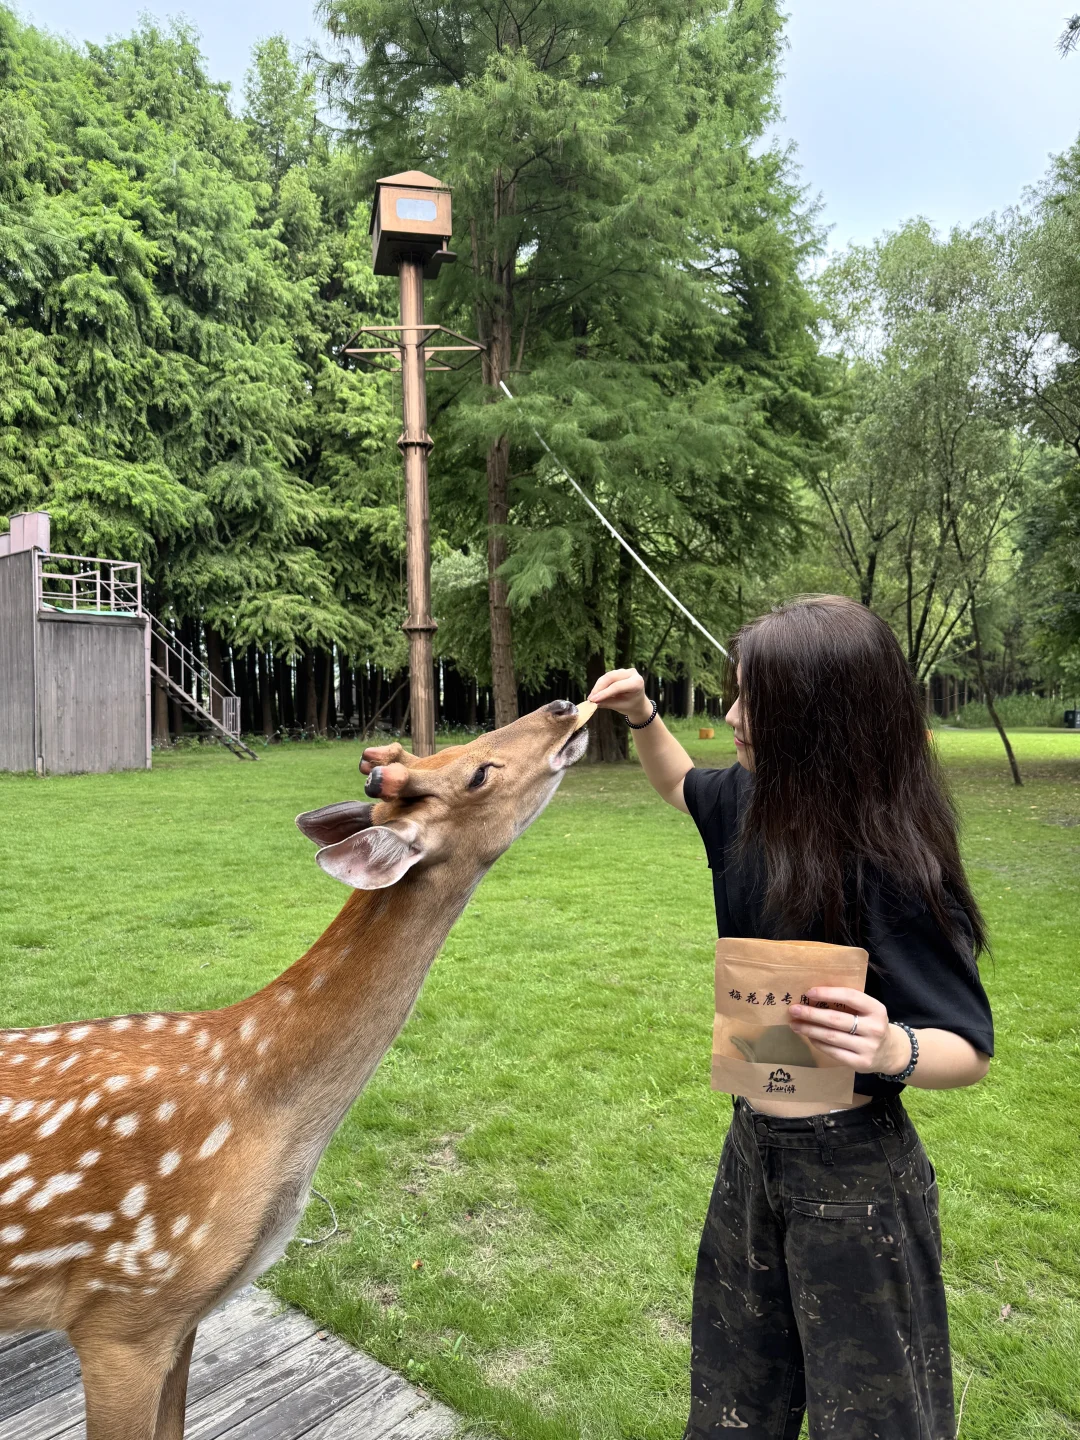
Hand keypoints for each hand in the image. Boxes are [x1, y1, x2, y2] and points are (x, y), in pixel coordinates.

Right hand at [587, 668, 650, 725]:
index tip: (593, 700)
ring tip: (591, 697)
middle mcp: (632, 673)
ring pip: (607, 676)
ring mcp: (626, 670)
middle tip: (590, 698)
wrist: (638, 702)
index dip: (604, 693)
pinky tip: (595, 693)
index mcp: (637, 683)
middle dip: (599, 688)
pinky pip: (607, 677)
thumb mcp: (620, 706)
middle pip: (611, 678)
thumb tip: (593, 702)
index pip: (617, 686)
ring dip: (598, 686)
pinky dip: (600, 684)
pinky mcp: (619, 671)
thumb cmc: (631, 705)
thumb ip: (607, 703)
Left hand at [788, 988, 910, 1074]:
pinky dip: (818, 1043)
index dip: (828, 993)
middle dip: (811, 1013)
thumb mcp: (868, 1011)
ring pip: (831, 1036)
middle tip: (793, 1010)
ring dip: (809, 1029)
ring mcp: (868, 1047)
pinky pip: (833, 1051)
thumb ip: (848, 1004)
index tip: (808, 992)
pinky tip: (809, 1036)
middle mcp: (874, 1028)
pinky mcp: (860, 1063)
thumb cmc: (871, 1025)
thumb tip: (813, 996)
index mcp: (877, 1009)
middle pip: (836, 1019)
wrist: (891, 1052)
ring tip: (795, 1024)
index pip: (850, 997)